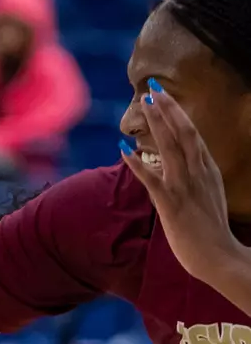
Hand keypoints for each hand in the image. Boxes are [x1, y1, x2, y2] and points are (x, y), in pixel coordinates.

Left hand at [121, 79, 248, 287]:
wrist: (221, 256)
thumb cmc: (212, 231)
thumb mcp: (208, 196)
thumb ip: (197, 179)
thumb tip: (186, 167)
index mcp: (208, 170)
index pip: (193, 134)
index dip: (178, 114)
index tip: (164, 96)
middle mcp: (199, 173)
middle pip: (183, 132)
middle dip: (168, 108)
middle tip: (152, 88)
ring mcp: (185, 187)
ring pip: (170, 146)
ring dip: (156, 123)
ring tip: (143, 104)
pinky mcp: (171, 204)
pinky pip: (151, 179)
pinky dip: (137, 163)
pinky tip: (123, 150)